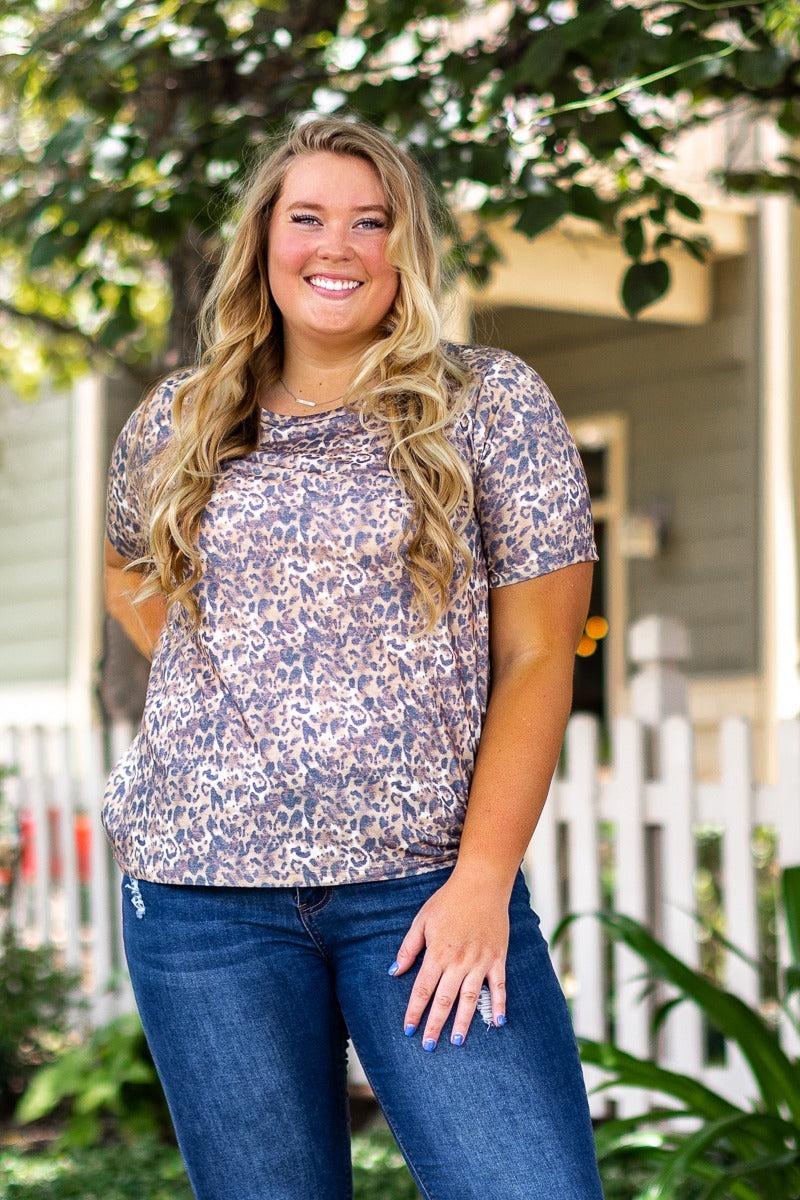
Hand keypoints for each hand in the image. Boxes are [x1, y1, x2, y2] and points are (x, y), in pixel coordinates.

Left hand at [387, 870, 509, 1049]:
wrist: (481, 884)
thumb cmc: (448, 901)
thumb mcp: (421, 920)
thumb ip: (408, 948)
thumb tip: (394, 971)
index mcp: (437, 953)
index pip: (423, 990)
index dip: (414, 1011)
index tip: (408, 1029)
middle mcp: (458, 962)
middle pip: (444, 1000)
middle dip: (434, 1025)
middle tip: (428, 1046)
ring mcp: (480, 962)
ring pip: (470, 999)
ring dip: (463, 1022)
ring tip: (456, 1041)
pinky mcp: (497, 958)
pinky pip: (499, 986)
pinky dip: (499, 1005)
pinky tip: (499, 1022)